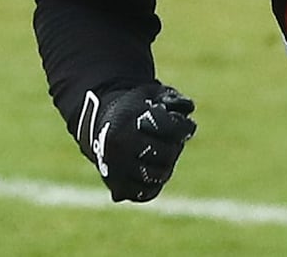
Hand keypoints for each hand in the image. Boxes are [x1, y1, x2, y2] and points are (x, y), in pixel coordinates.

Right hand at [76, 83, 197, 201]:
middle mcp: (119, 145)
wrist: (98, 123)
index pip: (169, 128)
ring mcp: (115, 167)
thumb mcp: (152, 94)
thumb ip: (174, 99)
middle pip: (165, 154)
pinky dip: (154, 184)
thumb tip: (188, 109)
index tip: (186, 126)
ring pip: (157, 175)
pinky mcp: (114, 185)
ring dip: (166, 166)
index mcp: (127, 119)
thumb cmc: (134, 107)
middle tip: (171, 141)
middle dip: (174, 147)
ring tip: (161, 155)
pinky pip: (144, 193)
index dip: (184, 127)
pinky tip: (153, 169)